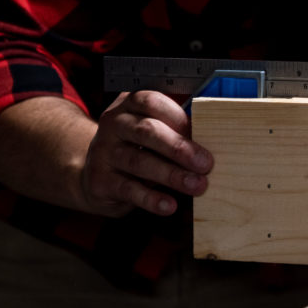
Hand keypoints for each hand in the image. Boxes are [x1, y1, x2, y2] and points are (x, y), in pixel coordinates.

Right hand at [82, 90, 213, 216]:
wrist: (95, 175)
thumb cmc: (136, 149)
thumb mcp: (152, 133)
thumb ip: (175, 131)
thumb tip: (211, 140)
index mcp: (129, 106)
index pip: (152, 103)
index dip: (178, 117)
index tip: (202, 132)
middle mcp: (114, 125)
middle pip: (147, 131)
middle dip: (179, 148)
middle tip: (205, 164)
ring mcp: (104, 152)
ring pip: (139, 161)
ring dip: (171, 175)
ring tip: (196, 186)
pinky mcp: (100, 181)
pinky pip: (129, 189)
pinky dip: (151, 199)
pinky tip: (169, 205)